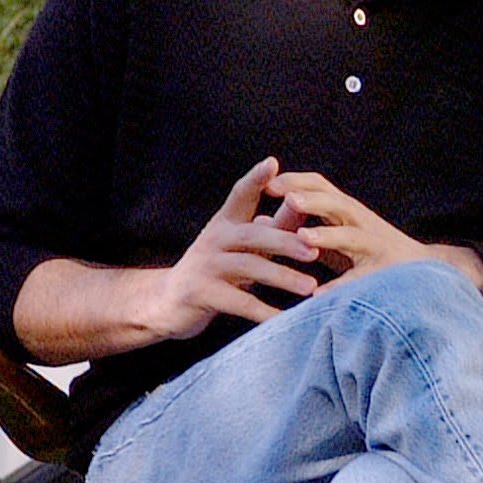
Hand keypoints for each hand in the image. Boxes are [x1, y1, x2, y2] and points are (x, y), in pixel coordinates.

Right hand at [142, 157, 322, 340]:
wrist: (167, 303)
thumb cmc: (216, 271)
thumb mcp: (241, 247)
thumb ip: (271, 229)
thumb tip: (303, 207)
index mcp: (225, 223)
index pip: (239, 195)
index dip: (255, 179)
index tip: (272, 163)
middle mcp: (214, 239)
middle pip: (252, 234)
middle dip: (285, 241)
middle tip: (315, 250)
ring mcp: (205, 265)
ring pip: (247, 267)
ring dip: (281, 276)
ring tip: (310, 287)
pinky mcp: (200, 293)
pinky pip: (237, 303)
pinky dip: (263, 312)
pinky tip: (285, 319)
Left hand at [266, 172, 482, 290]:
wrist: (424, 273)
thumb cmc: (371, 254)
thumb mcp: (334, 237)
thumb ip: (300, 228)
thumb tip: (258, 219)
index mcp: (347, 212)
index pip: (321, 187)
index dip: (295, 182)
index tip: (266, 183)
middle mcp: (362, 223)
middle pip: (336, 203)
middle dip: (311, 199)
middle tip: (284, 197)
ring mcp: (376, 247)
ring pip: (352, 236)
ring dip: (327, 235)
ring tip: (303, 237)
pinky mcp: (384, 273)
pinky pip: (359, 280)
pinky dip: (339, 287)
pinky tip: (318, 294)